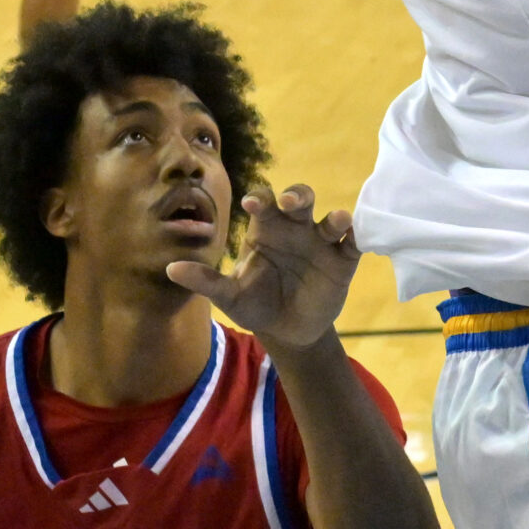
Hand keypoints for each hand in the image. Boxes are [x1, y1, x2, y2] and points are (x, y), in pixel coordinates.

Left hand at [168, 184, 359, 350]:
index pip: (264, 202)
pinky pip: (354, 243)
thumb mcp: (230, 297)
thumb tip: (171, 268)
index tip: (250, 205)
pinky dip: (358, 237)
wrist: (288, 332)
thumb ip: (206, 281)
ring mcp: (322, 243)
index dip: (260, 199)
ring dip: (336, 217)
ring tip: (337, 220)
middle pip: (301, 199)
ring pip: (332, 218)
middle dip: (298, 195)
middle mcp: (296, 230)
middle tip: (291, 202)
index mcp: (267, 230)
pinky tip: (357, 237)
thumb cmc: (255, 306)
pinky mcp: (343, 261)